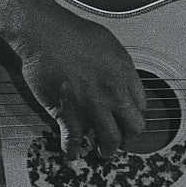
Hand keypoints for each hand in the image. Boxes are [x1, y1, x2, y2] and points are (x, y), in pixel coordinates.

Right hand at [15, 0, 145, 161]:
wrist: (44, 32)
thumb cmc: (72, 31)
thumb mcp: (109, 43)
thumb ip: (119, 66)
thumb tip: (123, 79)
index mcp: (125, 73)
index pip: (142, 105)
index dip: (133, 113)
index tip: (126, 117)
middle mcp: (113, 91)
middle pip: (134, 127)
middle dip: (127, 136)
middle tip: (119, 137)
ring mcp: (91, 104)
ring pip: (110, 140)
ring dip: (106, 149)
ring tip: (102, 150)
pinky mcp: (66, 112)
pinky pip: (74, 141)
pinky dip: (72, 152)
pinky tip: (72, 155)